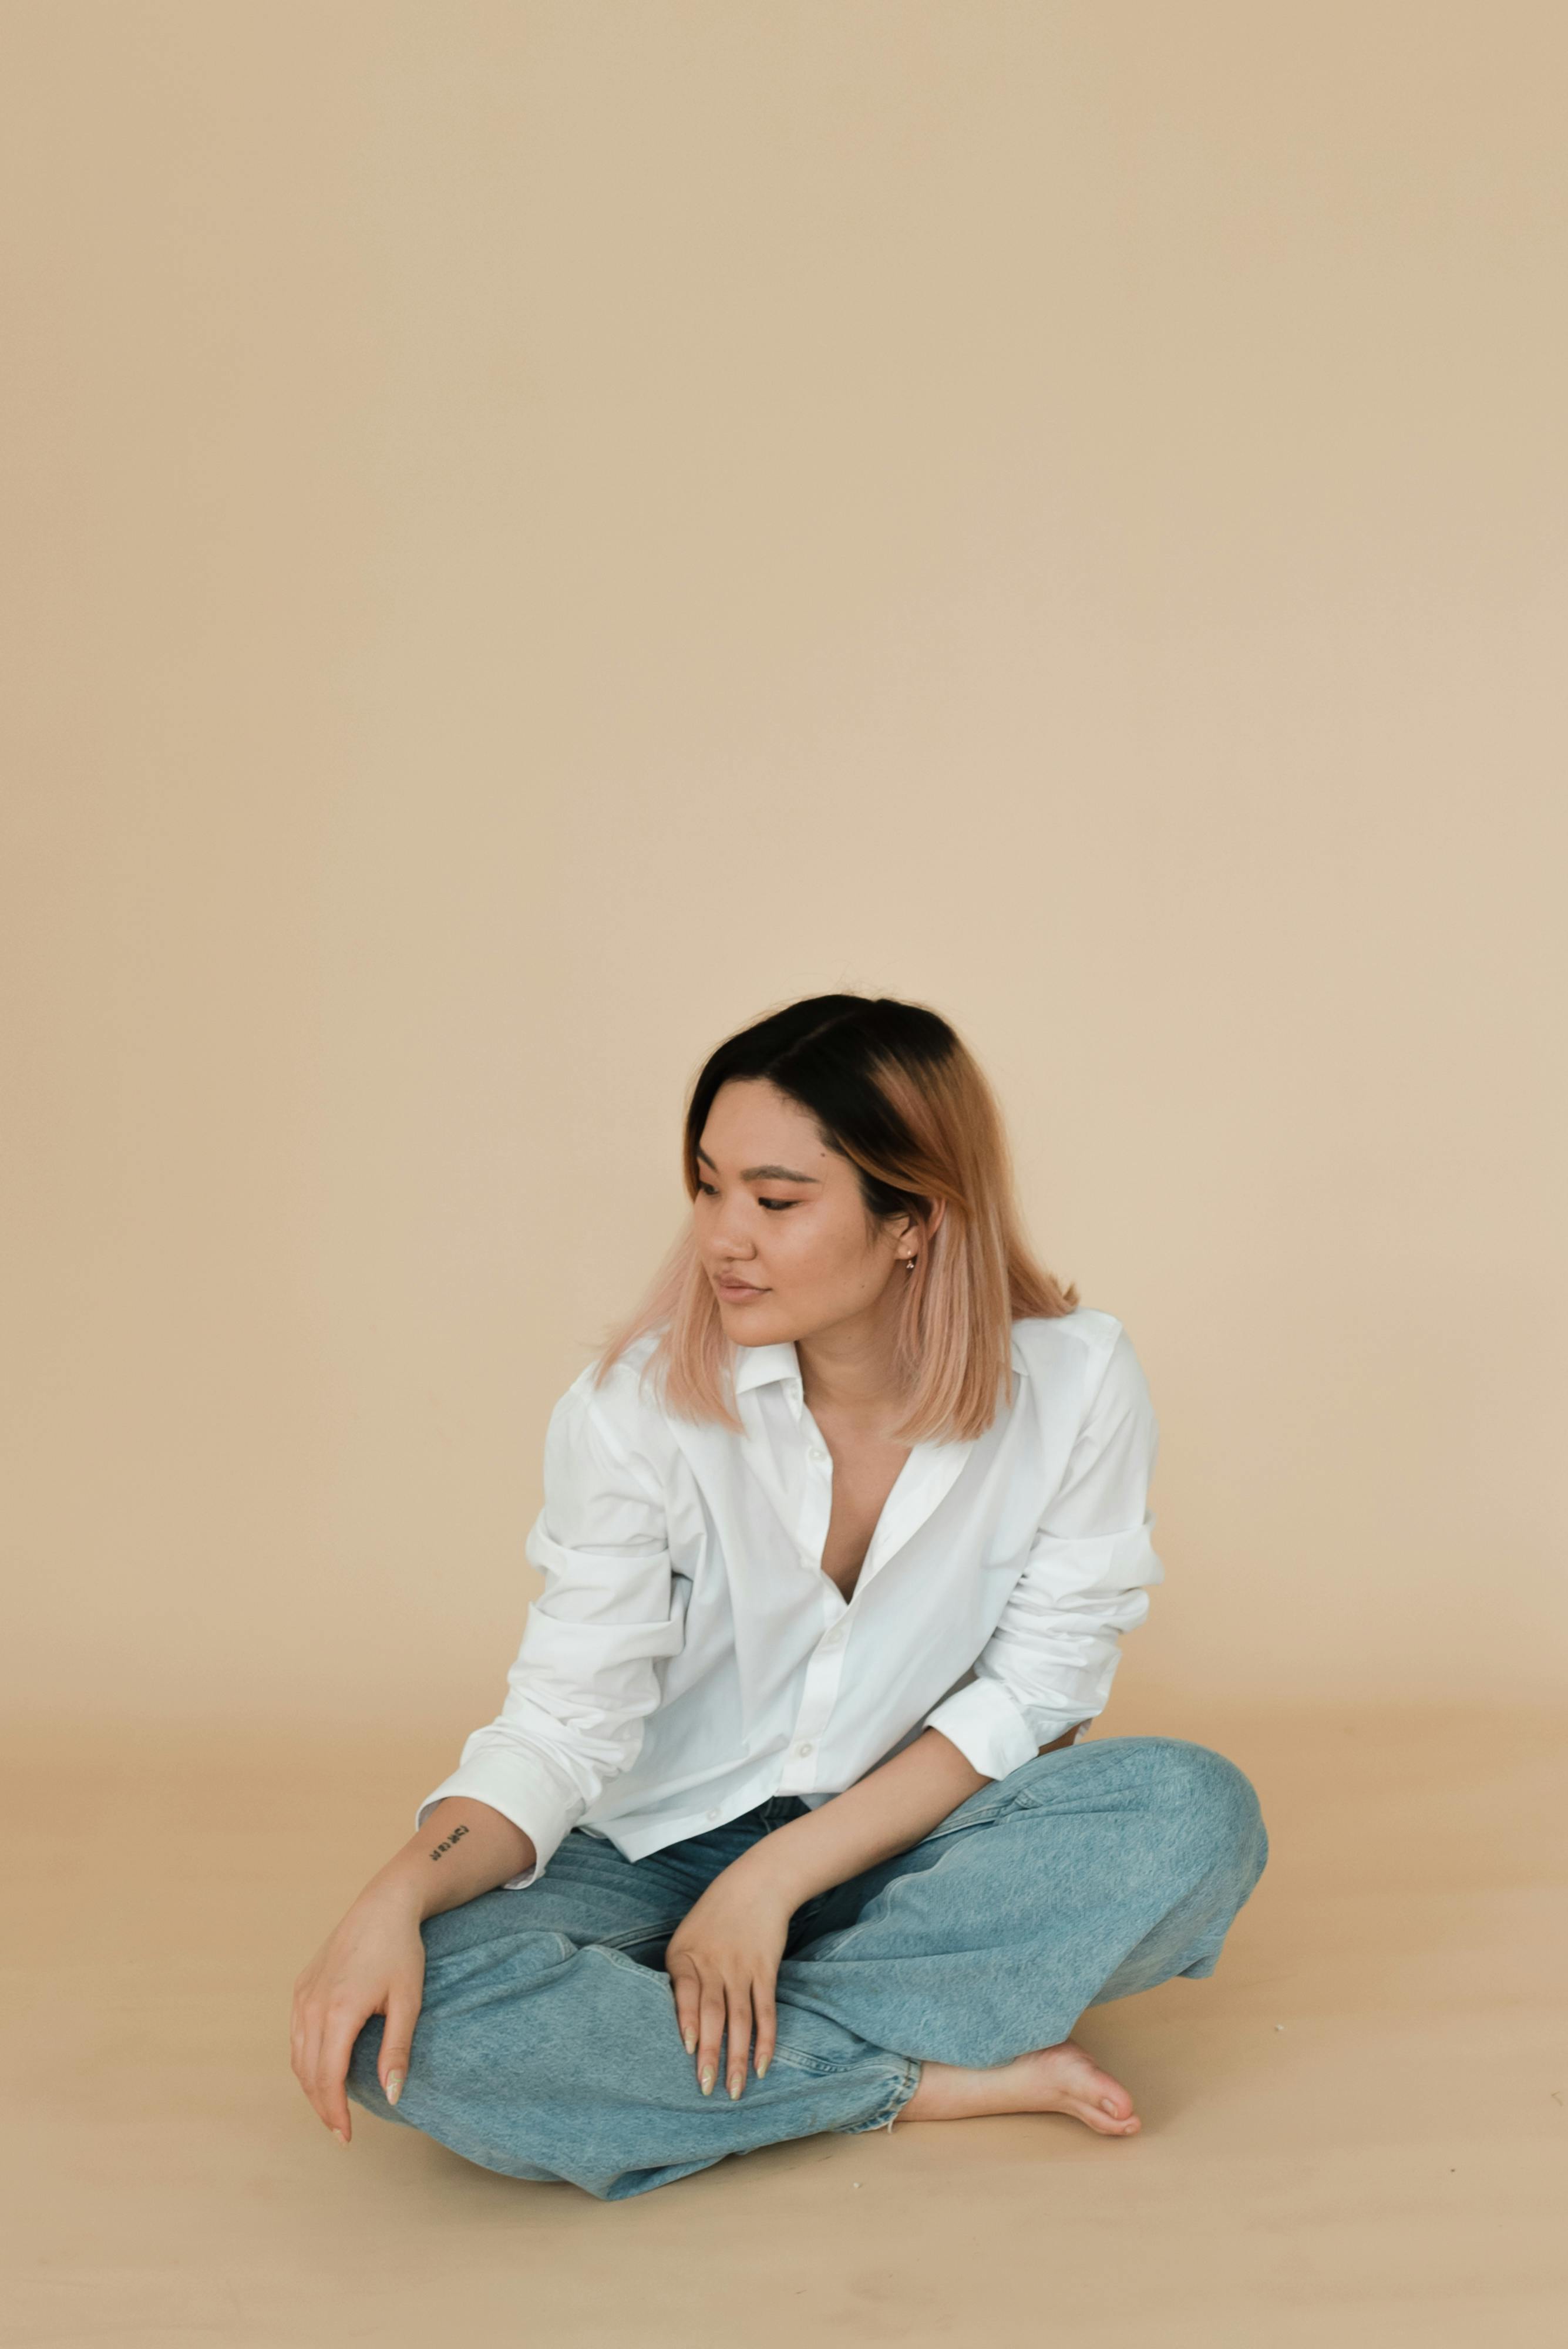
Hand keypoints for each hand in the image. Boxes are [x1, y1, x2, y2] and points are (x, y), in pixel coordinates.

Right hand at [290, 1885, 425, 2142]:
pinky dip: (306, 2059)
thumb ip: (397, 2051)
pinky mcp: (301, 1987)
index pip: (328, 2078)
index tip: (347, 2137)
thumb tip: (392, 2096)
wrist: (384, 1906)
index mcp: (338, 2012)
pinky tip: (323, 2069)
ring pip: (298, 2056)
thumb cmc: (401, 1951)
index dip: (335, 2112)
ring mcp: (302, 1996)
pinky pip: (297, 2034)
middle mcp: (311, 2006)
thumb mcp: (408, 2001)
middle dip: (322, 2106)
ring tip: (331, 2107)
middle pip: (308, 2073)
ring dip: (311, 2086)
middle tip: (341, 2131)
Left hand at [664, 1859, 792, 2099]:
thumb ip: (681, 1976)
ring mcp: (741, 1968)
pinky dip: (765, 2039)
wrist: (756, 1885)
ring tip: (735, 2090)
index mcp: (684, 1956)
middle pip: (713, 2014)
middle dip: (710, 2053)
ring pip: (740, 2019)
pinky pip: (766, 2011)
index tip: (687, 2050)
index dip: (687, 2021)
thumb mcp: (686, 1938)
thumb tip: (675, 2022)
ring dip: (738, 2057)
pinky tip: (762, 2064)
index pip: (685, 1992)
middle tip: (706, 2089)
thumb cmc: (713, 1916)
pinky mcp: (766, 1971)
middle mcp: (713, 1963)